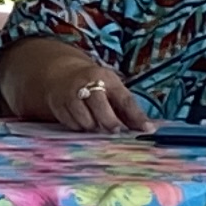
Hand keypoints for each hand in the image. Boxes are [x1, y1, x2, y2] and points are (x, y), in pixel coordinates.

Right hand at [31, 55, 151, 133]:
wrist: (63, 74)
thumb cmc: (97, 86)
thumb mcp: (114, 90)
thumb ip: (129, 110)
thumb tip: (148, 129)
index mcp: (105, 78)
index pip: (123, 98)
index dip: (135, 115)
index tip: (144, 129)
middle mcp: (86, 84)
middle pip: (100, 107)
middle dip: (110, 122)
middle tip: (116, 131)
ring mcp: (70, 94)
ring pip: (85, 120)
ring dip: (93, 127)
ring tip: (96, 124)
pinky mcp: (57, 105)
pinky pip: (71, 124)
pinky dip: (79, 127)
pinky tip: (81, 122)